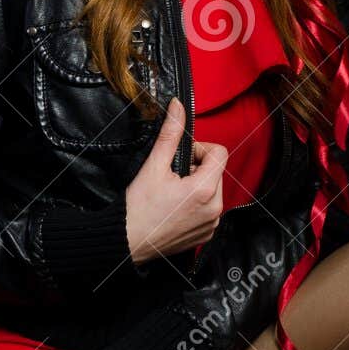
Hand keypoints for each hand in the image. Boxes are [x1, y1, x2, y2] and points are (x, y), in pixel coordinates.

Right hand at [125, 96, 226, 264]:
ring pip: (213, 190)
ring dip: (197, 186)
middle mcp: (215, 208)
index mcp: (205, 189)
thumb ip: (170, 134)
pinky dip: (196, 204)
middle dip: (197, 168)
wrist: (128, 241)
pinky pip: (209, 209)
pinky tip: (175, 208)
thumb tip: (178, 107)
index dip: (200, 149)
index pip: (220, 152)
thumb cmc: (138, 208)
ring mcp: (212, 223)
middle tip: (172, 177)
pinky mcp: (207, 233)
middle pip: (216, 171)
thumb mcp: (154, 166)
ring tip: (172, 193)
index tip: (181, 157)